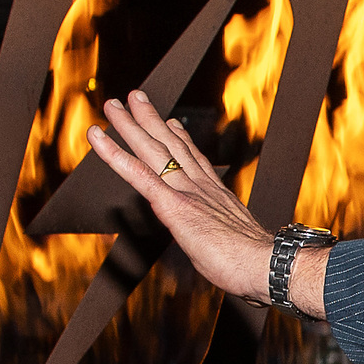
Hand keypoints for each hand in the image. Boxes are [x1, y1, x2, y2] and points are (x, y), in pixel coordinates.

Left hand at [90, 89, 291, 307]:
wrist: (265, 264)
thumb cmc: (256, 265)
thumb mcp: (238, 246)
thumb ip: (226, 239)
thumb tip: (229, 250)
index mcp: (216, 196)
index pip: (195, 160)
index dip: (182, 139)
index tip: (173, 123)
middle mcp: (200, 186)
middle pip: (171, 145)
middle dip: (151, 120)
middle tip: (136, 98)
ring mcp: (185, 191)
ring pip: (152, 149)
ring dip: (129, 125)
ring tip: (113, 105)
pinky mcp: (172, 204)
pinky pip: (137, 173)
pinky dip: (114, 153)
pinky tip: (98, 137)